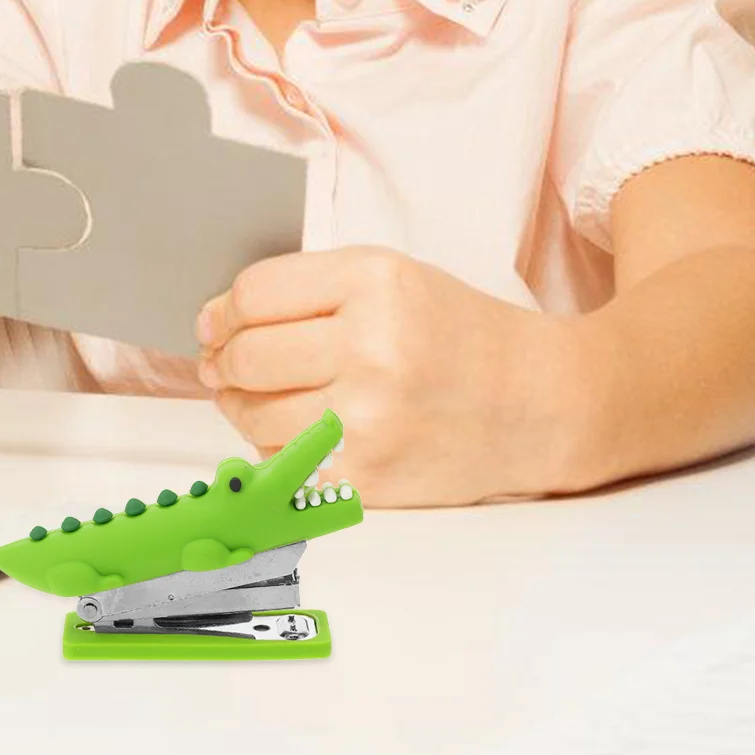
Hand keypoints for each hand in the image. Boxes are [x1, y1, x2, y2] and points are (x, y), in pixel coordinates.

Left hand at [195, 246, 568, 505]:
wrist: (540, 402)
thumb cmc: (458, 334)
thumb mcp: (388, 276)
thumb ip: (302, 288)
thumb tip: (213, 324)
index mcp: (374, 283)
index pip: (255, 294)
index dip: (222, 311)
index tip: (214, 323)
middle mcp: (372, 349)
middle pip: (247, 356)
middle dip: (222, 361)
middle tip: (223, 362)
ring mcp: (370, 420)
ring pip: (254, 415)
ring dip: (239, 405)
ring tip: (254, 395)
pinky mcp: (369, 478)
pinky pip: (282, 464)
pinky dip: (274, 448)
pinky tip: (297, 430)